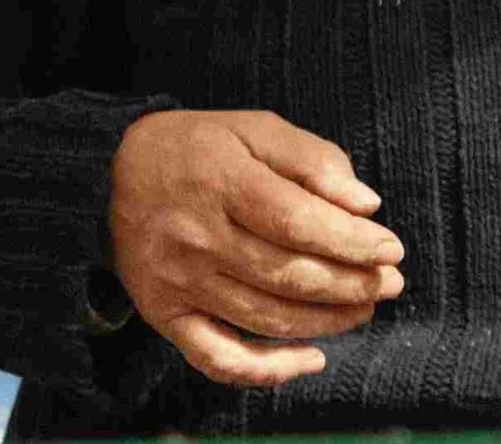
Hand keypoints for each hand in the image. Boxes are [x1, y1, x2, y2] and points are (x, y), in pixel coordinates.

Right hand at [108, 109, 404, 387]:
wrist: (108, 175)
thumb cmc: (199, 148)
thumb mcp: (255, 129)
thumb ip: (313, 160)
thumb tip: (367, 205)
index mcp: (223, 183)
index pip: (298, 223)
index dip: (351, 242)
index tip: (392, 250)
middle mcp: (197, 239)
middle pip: (287, 276)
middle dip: (351, 285)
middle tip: (391, 284)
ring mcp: (177, 284)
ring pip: (264, 319)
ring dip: (326, 323)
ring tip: (364, 309)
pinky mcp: (163, 316)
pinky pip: (216, 358)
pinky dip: (266, 371)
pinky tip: (311, 360)